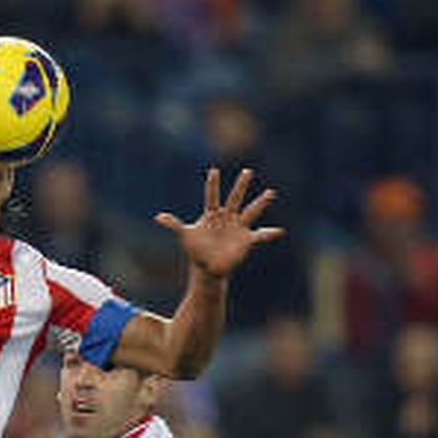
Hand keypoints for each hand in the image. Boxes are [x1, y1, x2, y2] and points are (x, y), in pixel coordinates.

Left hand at [156, 168, 283, 278]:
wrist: (208, 267)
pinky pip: (260, 235)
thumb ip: (174, 225)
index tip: (213, 171)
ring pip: (251, 212)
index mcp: (212, 215)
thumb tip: (157, 217)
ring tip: (271, 193)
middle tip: (247, 171)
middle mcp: (227, 217)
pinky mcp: (246, 239)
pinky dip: (269, 234)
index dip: (212, 185)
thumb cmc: (196, 250)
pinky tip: (280, 231)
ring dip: (260, 203)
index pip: (211, 197)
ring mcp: (238, 227)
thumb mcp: (185, 236)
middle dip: (240, 186)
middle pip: (234, 198)